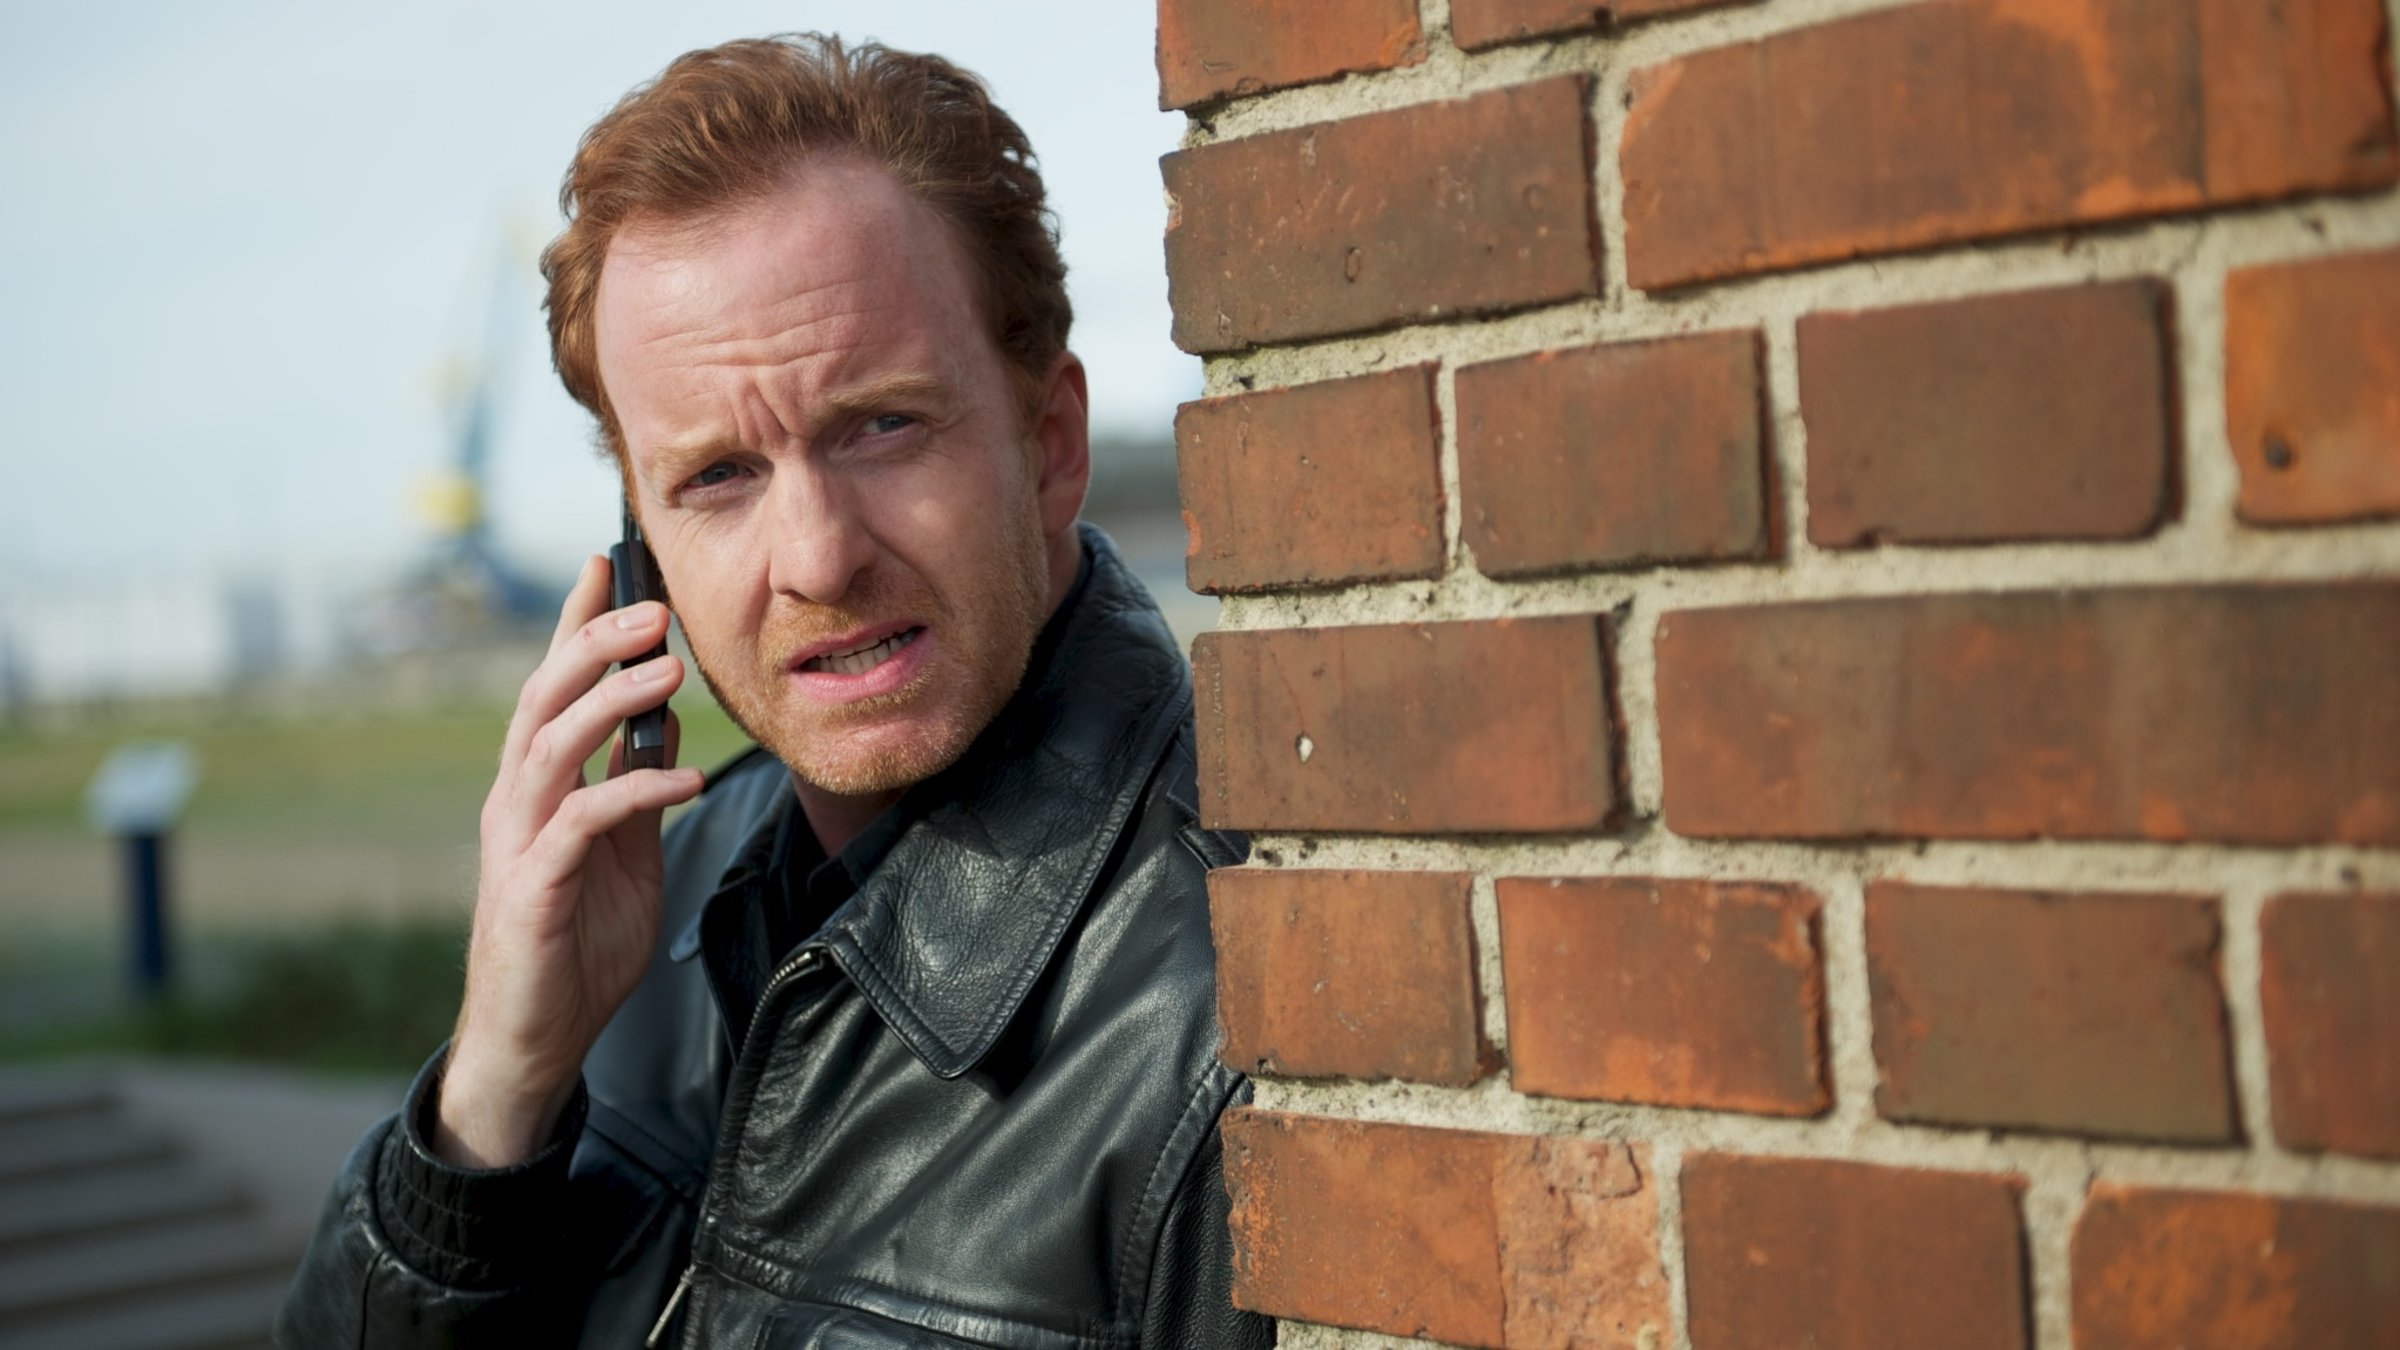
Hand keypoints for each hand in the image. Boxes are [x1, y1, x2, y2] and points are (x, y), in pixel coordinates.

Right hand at [433, 554, 705, 1167]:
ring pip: (550, 746)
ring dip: (610, 702)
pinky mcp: (532, 890)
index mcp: (536, 786)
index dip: (576, 623)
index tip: (608, 562)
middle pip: (543, 698)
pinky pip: (583, 822)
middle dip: (594, 644)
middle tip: (654, 609)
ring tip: (669, 673)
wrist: (537, 1037)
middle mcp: (516, 801)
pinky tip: (685, 778)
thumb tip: (664, 720)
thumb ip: (635, 784)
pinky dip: (634, 790)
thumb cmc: (578, 942)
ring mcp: (517, 843)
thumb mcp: (624, 851)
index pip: (552, 686)